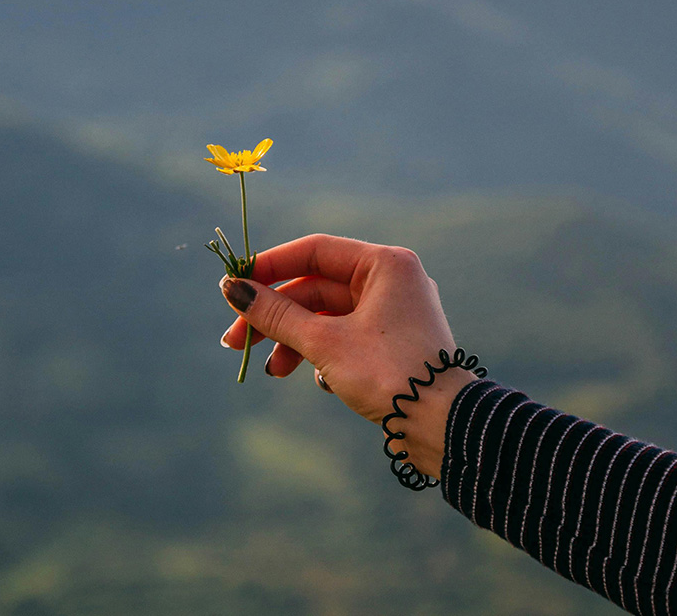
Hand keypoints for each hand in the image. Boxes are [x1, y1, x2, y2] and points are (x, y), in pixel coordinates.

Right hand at [219, 234, 477, 475]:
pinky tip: (318, 380)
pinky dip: (322, 355)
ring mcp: (393, 313)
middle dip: (274, 317)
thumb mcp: (323, 342)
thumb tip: (233, 289)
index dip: (269, 268)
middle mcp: (392, 281)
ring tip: (272, 371)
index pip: (314, 251)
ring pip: (327, 317)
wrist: (442, 425)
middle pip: (315, 288)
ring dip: (293, 341)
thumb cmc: (388, 373)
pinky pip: (344, 338)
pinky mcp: (391, 344)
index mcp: (385, 264)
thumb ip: (276, 314)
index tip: (233, 289)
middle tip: (235, 342)